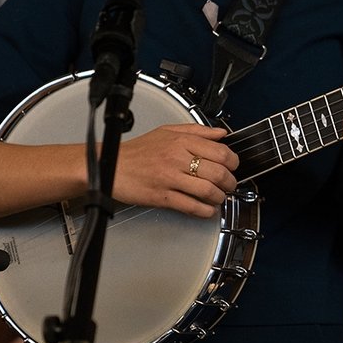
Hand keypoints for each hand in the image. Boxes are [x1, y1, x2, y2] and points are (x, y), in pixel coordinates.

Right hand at [112, 123, 238, 217]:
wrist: (110, 165)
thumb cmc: (137, 151)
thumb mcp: (167, 132)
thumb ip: (197, 131)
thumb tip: (221, 133)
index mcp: (181, 141)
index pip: (220, 151)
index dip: (233, 162)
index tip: (232, 166)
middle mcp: (177, 158)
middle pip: (218, 172)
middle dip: (230, 182)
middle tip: (229, 185)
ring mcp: (170, 178)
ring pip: (207, 191)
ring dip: (219, 197)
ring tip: (218, 197)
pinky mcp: (162, 196)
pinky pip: (191, 206)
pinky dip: (205, 211)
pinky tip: (207, 209)